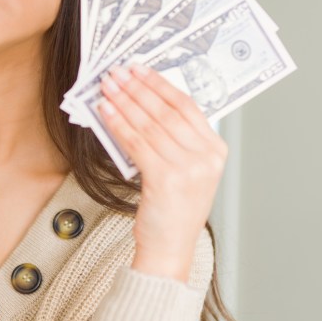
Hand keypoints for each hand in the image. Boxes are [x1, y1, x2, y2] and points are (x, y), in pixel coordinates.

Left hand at [97, 63, 227, 277]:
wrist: (169, 250)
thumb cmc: (173, 211)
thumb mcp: (186, 171)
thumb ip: (176, 140)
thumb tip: (143, 103)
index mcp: (216, 151)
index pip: (187, 106)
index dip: (160, 84)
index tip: (139, 69)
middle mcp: (206, 157)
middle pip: (166, 111)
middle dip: (137, 88)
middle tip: (117, 72)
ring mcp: (188, 168)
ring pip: (149, 124)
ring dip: (125, 101)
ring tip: (107, 87)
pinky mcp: (165, 179)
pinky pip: (137, 143)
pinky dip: (119, 124)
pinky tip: (106, 111)